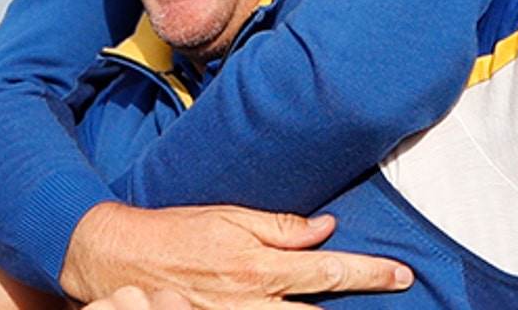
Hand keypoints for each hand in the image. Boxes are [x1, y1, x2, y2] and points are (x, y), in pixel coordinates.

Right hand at [59, 202, 412, 307]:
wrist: (117, 257)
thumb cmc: (175, 231)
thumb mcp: (230, 217)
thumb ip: (279, 227)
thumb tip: (324, 229)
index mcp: (258, 266)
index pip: (326, 272)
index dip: (367, 273)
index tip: (400, 274)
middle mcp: (251, 300)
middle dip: (360, 302)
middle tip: (396, 290)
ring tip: (359, 308)